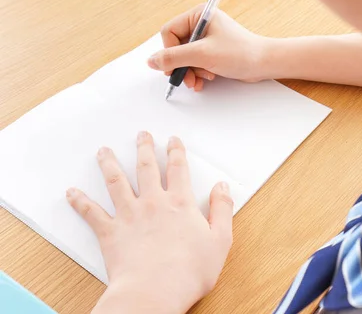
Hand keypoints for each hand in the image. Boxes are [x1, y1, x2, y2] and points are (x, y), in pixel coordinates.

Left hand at [66, 132, 232, 313]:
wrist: (155, 292)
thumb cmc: (189, 271)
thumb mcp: (220, 240)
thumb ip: (222, 210)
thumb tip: (223, 188)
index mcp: (180, 203)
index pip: (178, 169)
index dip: (176, 152)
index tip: (173, 140)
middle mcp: (153, 203)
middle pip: (146, 168)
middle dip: (144, 148)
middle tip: (141, 135)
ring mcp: (129, 215)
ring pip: (116, 182)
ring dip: (109, 164)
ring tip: (104, 152)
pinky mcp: (111, 233)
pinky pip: (91, 213)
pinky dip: (80, 201)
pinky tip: (72, 193)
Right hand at [148, 5, 267, 90]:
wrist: (264, 64)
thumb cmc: (240, 53)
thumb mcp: (202, 54)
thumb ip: (174, 57)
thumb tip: (151, 60)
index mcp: (198, 15)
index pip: (169, 32)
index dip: (169, 52)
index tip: (175, 68)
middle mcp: (202, 24)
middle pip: (176, 46)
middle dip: (182, 65)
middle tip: (188, 79)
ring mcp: (207, 38)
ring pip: (185, 57)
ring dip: (190, 72)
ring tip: (200, 80)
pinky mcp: (213, 51)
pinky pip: (195, 63)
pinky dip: (197, 73)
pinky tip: (205, 80)